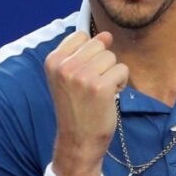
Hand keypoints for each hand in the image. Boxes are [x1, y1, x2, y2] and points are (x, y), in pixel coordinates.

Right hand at [43, 30, 128, 175]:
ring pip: (112, 57)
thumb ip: (84, 52)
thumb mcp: (70, 77)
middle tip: (91, 87)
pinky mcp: (100, 87)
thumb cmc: (76, 107)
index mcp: (53, 60)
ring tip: (100, 93)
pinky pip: (122, 70)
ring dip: (112, 74)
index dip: (89, 55)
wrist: (78, 141)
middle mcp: (65, 66)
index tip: (82, 76)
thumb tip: (107, 34)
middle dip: (102, 64)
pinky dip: (121, 83)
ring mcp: (82, 76)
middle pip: (99, 45)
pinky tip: (109, 97)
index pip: (81, 36)